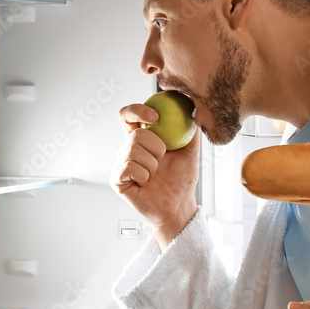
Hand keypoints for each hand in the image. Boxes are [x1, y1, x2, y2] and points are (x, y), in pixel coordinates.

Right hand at [111, 103, 199, 247]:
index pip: (128, 115)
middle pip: (135, 134)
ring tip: (155, 174)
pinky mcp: (116, 179)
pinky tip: (146, 183)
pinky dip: (144, 175)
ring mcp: (120, 164)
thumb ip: (190, 127)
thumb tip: (192, 103)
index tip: (156, 116)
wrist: (179, 205)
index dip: (137, 110)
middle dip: (156, 147)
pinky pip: (128, 168)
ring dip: (152, 164)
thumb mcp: (190, 150)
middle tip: (162, 159)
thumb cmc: (182, 180)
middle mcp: (128, 149)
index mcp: (142, 139)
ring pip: (132, 150)